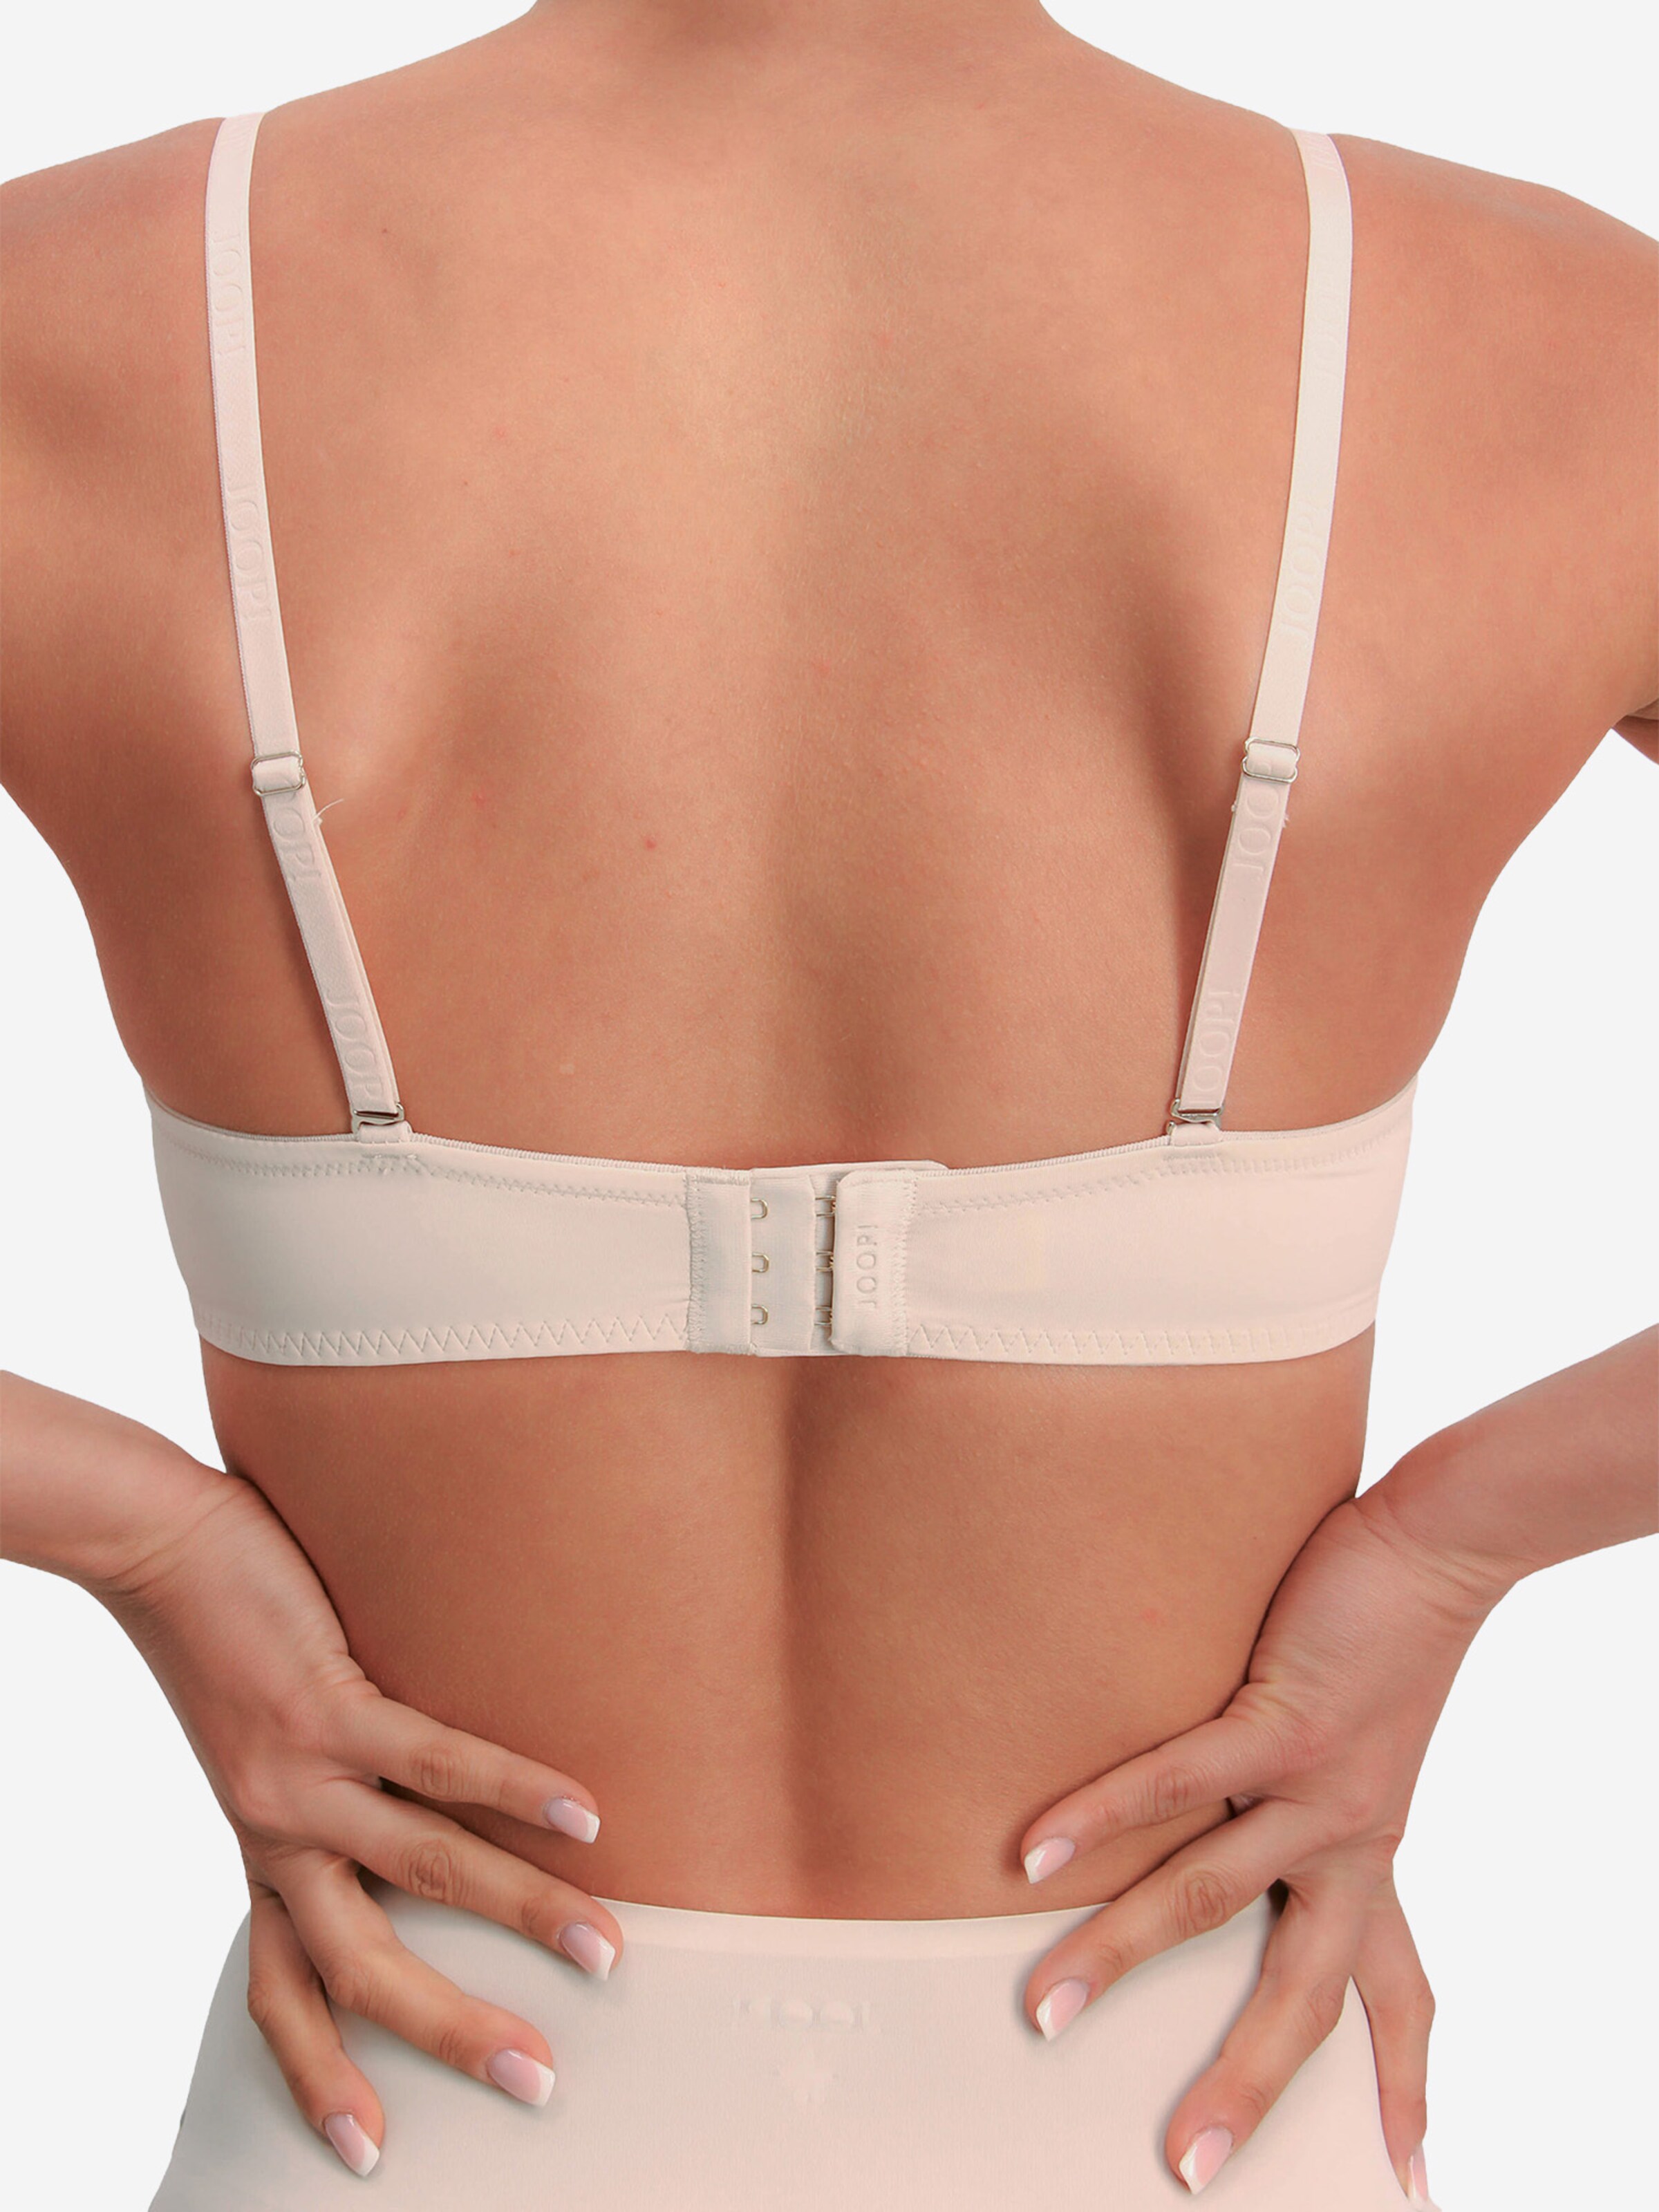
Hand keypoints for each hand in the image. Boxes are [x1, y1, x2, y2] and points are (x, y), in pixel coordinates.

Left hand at [91, 1439, 617, 2179]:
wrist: (158, 1548)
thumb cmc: (223, 1632)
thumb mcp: (261, 1743)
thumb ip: (326, 1786)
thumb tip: (411, 1800)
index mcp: (263, 1849)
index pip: (285, 1990)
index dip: (320, 2075)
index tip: (367, 2152)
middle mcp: (277, 1833)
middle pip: (362, 1968)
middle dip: (453, 2031)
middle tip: (536, 2080)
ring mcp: (303, 1775)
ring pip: (423, 1870)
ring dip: (522, 1913)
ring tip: (603, 1945)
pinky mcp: (330, 1706)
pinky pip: (437, 1763)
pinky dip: (518, 1789)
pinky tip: (582, 1809)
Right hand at [1016, 1479, 1502, 2205]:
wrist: (1441, 1548)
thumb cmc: (1386, 1636)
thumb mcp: (1362, 1748)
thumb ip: (1308, 1797)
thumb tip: (1235, 1814)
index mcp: (1371, 1856)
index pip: (1394, 1997)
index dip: (1402, 2089)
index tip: (1406, 2175)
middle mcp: (1351, 1842)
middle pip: (1300, 1998)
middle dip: (1244, 2087)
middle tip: (1186, 2170)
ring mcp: (1319, 1788)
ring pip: (1210, 1898)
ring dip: (1117, 1955)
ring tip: (1045, 2008)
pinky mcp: (1285, 1720)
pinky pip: (1178, 1782)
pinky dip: (1099, 1816)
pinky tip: (1034, 1849)